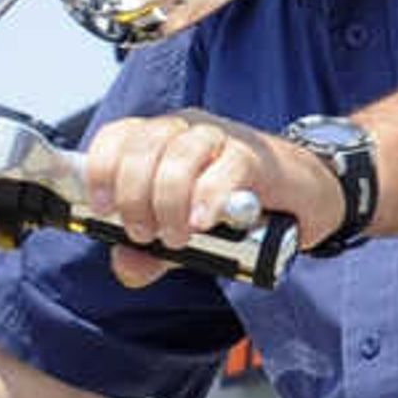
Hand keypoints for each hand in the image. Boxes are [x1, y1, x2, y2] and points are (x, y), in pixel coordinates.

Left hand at [81, 108, 345, 286]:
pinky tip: (203, 222)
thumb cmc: (230, 209)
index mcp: (158, 140)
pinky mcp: (254, 155)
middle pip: (144, 146)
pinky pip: (226, 167)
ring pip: (180, 155)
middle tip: (144, 234)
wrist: (296, 200)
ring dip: (169, 201)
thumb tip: (126, 268)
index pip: (118, 135)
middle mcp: (185, 130)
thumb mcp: (182, 235)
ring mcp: (220, 137)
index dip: (102, 169)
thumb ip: (149, 253)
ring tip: (176, 237)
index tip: (102, 207)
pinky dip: (209, 197)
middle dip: (135, 196)